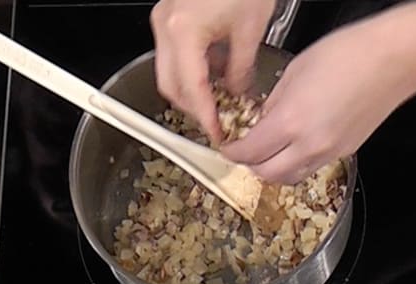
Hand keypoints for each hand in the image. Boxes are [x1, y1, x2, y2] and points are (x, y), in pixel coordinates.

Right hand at [150, 0, 275, 140]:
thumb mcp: (251, 28)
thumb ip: (241, 69)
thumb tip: (237, 92)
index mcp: (183, 32)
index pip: (191, 90)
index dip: (205, 117)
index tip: (216, 134)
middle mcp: (166, 28)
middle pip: (170, 86)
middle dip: (194, 109)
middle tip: (217, 121)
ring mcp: (164, 22)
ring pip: (169, 73)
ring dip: (193, 90)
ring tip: (219, 99)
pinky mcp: (170, 18)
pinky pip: (175, 55)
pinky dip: (192, 70)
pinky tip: (214, 74)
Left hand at [222, 15, 415, 183]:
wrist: (393, 58)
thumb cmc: (346, 54)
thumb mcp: (293, 73)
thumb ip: (272, 105)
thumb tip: (260, 123)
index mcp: (290, 121)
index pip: (250, 152)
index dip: (233, 153)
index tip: (228, 148)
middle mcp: (309, 145)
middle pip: (267, 174)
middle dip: (249, 165)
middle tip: (244, 151)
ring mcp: (330, 152)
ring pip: (290, 178)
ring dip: (272, 170)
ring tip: (267, 153)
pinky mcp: (345, 152)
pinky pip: (311, 168)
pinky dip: (295, 165)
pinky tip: (294, 148)